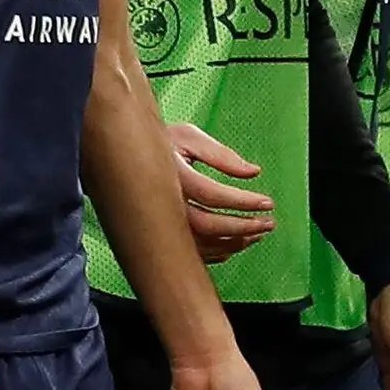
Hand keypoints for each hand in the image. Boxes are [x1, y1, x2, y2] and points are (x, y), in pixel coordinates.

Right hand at [169, 121, 275, 264]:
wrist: (120, 158)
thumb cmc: (160, 143)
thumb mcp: (188, 137)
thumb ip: (221, 154)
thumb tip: (253, 172)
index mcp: (168, 175)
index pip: (212, 194)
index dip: (243, 202)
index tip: (268, 203)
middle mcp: (159, 202)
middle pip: (205, 225)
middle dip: (242, 227)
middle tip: (269, 223)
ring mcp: (155, 222)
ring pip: (198, 244)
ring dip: (234, 243)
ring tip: (258, 233)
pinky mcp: (157, 234)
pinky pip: (188, 253)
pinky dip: (216, 253)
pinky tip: (236, 243)